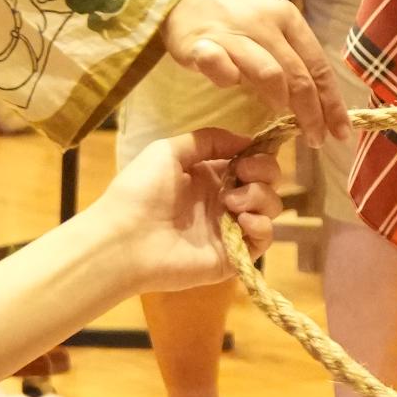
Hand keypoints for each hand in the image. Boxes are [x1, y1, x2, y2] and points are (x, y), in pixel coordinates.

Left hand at [82, 129, 282, 297]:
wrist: (125, 239)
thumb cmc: (141, 191)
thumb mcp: (168, 151)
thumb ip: (209, 140)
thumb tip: (247, 140)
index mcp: (209, 177)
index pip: (251, 162)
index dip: (258, 155)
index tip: (248, 154)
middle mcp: (224, 201)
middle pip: (266, 182)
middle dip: (264, 172)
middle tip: (244, 173)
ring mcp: (230, 229)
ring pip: (270, 208)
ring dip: (260, 197)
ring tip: (232, 202)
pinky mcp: (233, 255)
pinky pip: (263, 240)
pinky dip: (262, 227)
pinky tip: (243, 220)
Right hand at [161, 0, 342, 138]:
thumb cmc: (238, 11)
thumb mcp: (273, 23)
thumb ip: (292, 57)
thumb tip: (316, 102)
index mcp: (289, 19)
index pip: (319, 67)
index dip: (332, 103)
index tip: (342, 132)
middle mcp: (266, 25)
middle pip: (299, 77)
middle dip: (312, 114)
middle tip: (316, 139)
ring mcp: (233, 33)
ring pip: (269, 73)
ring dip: (279, 99)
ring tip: (279, 114)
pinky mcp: (200, 42)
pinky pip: (219, 64)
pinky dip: (227, 78)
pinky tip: (229, 83)